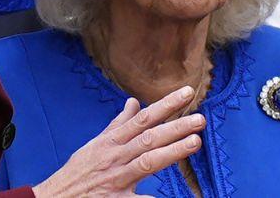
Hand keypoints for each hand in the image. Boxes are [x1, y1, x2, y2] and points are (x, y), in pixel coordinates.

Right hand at [32, 86, 205, 197]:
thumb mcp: (96, 144)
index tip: (187, 93)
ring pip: (147, 161)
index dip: (166, 104)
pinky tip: (169, 197)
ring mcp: (115, 179)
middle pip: (149, 137)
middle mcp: (115, 156)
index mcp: (112, 141)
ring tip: (195, 142)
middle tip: (200, 119)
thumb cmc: (78, 172)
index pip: (144, 118)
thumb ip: (118, 124)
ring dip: (172, 151)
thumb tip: (133, 102)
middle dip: (176, 127)